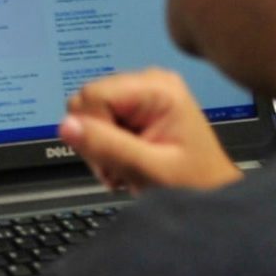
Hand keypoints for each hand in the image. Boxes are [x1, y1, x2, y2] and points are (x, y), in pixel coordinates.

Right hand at [60, 69, 243, 193]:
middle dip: (97, 141)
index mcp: (158, 88)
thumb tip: (66, 125)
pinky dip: (107, 148)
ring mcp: (141, 94)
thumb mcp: (150, 170)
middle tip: (123, 166)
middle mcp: (148, 82)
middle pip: (87, 103)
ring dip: (101, 149)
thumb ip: (108, 147)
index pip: (92, 95)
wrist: (210, 193)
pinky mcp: (135, 108)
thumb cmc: (194, 183)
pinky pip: (98, 123)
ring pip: (88, 115)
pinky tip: (128, 161)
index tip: (116, 156)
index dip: (94, 130)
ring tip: (128, 167)